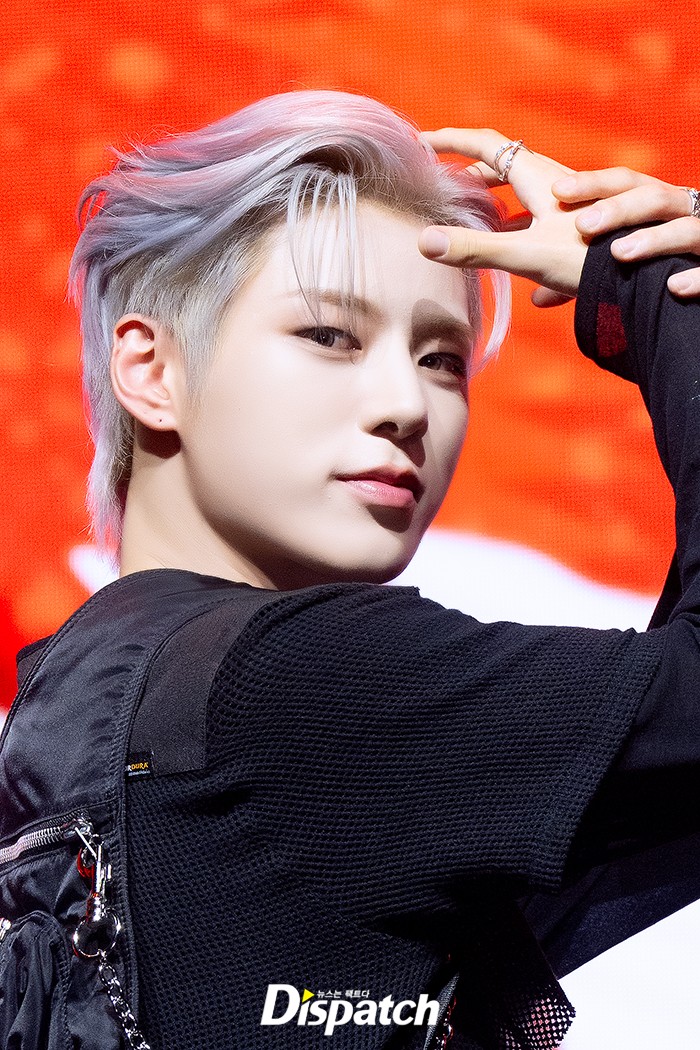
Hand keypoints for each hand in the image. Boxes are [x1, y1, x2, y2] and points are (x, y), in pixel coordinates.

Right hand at [418, 129, 587, 302]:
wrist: (641, 276)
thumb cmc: (589, 259)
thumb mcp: (524, 255)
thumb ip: (473, 249)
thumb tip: (424, 241)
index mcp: (536, 178)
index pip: (486, 144)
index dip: (451, 140)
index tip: (422, 142)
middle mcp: (553, 184)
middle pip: (504, 167)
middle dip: (471, 173)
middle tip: (445, 185)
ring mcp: (568, 206)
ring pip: (525, 196)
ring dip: (496, 203)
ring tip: (476, 221)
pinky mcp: (579, 230)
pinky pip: (542, 224)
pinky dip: (520, 234)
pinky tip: (517, 270)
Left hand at [552, 169, 699, 298]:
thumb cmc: (664, 267)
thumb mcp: (626, 261)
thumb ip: (585, 276)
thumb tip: (537, 298)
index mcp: (657, 207)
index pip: (625, 183)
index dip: (593, 183)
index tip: (557, 191)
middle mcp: (684, 214)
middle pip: (654, 197)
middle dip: (619, 207)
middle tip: (583, 224)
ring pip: (687, 228)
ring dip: (654, 239)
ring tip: (619, 253)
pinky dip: (697, 277)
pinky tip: (674, 287)